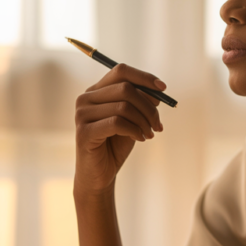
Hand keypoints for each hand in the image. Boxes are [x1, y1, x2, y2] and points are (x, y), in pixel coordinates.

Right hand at [74, 64, 166, 193]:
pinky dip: (134, 130)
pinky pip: (117, 123)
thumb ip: (141, 103)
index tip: (163, 89)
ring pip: (123, 106)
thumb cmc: (116, 145)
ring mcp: (82, 114)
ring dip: (144, 121)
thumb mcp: (133, 120)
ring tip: (150, 134)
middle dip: (148, 106)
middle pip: (125, 88)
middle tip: (158, 124)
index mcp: (96, 91)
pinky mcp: (84, 132)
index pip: (120, 71)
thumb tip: (158, 91)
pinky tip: (140, 139)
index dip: (144, 77)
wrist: (101, 174)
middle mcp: (85, 98)